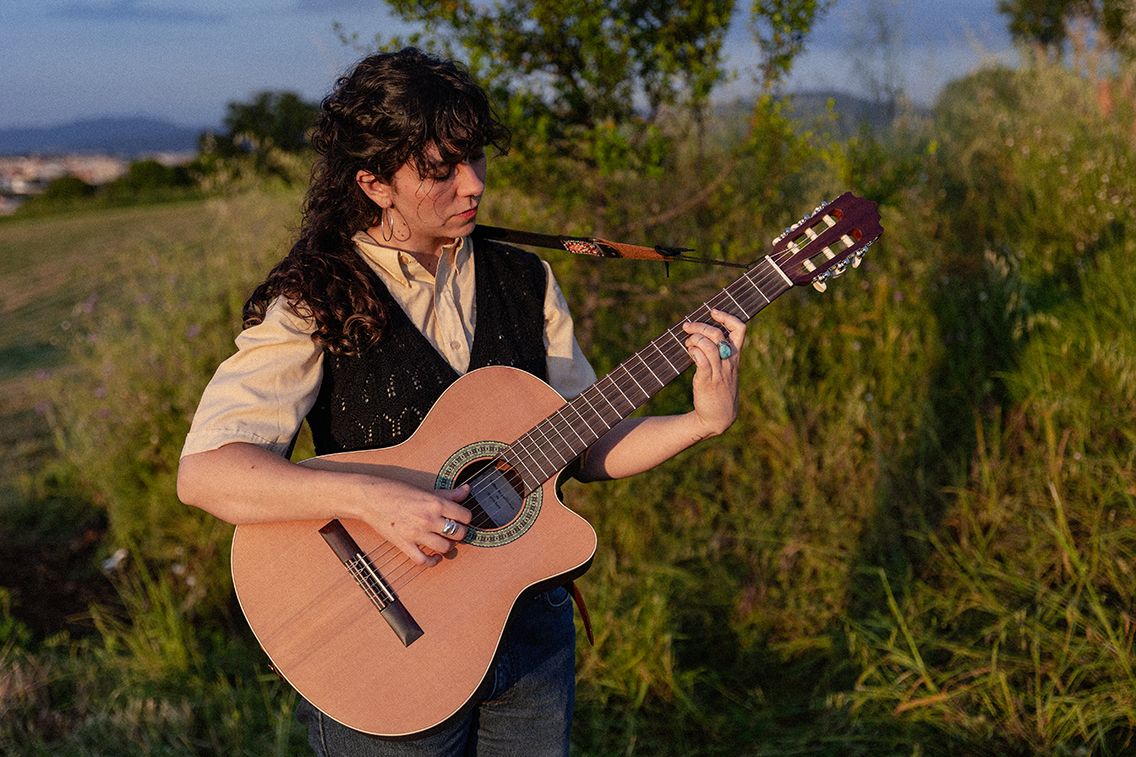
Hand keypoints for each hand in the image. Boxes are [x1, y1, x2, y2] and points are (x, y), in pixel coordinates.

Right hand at [355, 478, 472, 566]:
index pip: (465, 516)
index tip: (462, 518)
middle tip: (454, 530)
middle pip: (459, 533)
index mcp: (435, 503)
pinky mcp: (405, 544)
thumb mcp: (424, 489)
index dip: (466, 518)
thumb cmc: (395, 490)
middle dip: (460, 533)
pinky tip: (434, 557)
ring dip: (447, 546)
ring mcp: (417, 533)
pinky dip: (432, 562)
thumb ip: (447, 493)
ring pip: (445, 547)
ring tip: (444, 541)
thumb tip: (466, 490)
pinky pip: (424, 560)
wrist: (369, 498)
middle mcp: (429, 519)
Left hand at [682, 308, 745, 438]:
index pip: (740, 329)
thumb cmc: (719, 391)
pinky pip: (701, 360)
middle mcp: (729, 362)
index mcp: (735, 357)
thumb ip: (719, 353)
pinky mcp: (707, 381)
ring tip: (687, 344)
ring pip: (709, 345)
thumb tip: (702, 334)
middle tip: (688, 327)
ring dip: (694, 339)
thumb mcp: (726, 370)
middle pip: (718, 334)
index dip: (727, 316)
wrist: (718, 418)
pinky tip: (689, 354)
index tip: (713, 312)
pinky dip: (693, 352)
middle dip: (701, 326)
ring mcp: (718, 372)